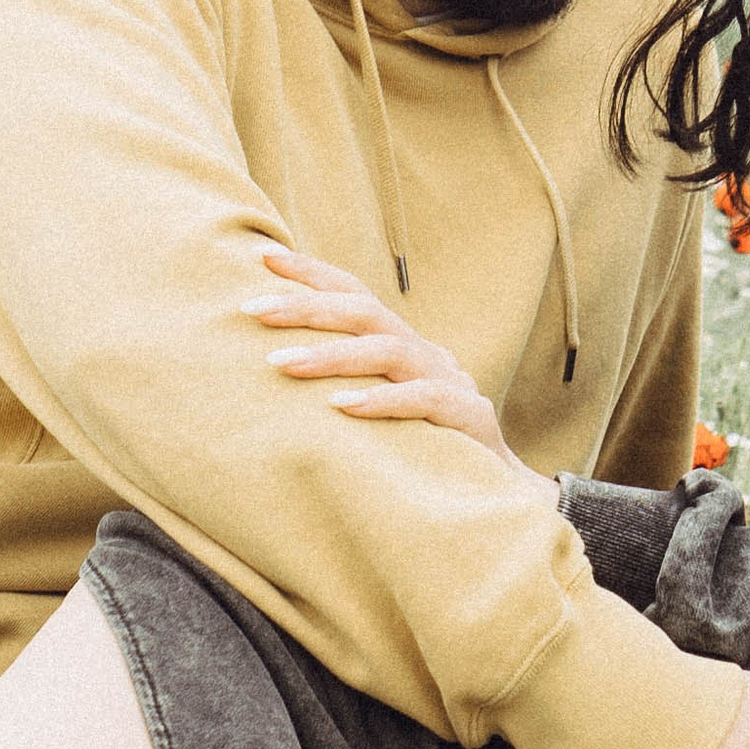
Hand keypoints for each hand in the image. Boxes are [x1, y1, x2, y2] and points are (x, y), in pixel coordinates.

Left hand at [246, 245, 520, 467]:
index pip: (355, 295)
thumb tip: (272, 365)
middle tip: (252, 309)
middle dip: (306, 306)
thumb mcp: (381, 406)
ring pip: (388, 351)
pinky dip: (382, 401)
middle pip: (365, 312)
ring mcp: (449, 381)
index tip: (262, 256)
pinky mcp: (468, 417)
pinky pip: (424, 400)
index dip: (312, 272)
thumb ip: (343, 383)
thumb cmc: (423, 446)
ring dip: (330, 356)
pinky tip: (341, 407)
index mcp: (399, 344)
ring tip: (280, 363)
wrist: (496, 492)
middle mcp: (423, 352)